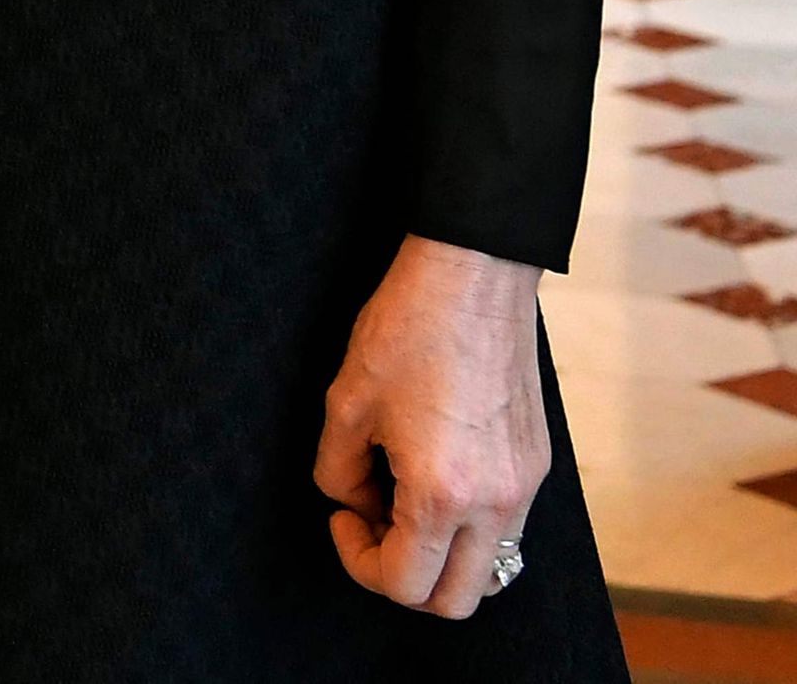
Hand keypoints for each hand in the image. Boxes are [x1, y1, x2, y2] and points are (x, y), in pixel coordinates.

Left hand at [314, 235, 549, 617]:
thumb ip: (339, 474)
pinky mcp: (538, 466)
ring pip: (489, 571)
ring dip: (442, 557)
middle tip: (372, 520)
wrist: (473, 280)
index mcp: (443, 495)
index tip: (344, 515)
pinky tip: (434, 475)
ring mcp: (526, 488)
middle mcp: (496, 503)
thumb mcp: (345, 405)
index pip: (405, 584)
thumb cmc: (405, 333)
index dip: (359, 561)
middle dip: (404, 576)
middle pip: (455, 599)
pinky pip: (507, 529)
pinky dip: (468, 528)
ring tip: (402, 499)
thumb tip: (356, 503)